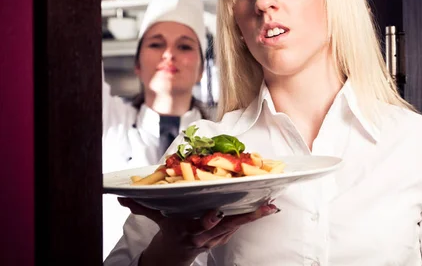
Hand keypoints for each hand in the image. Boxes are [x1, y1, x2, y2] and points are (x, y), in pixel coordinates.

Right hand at [118, 197, 278, 265]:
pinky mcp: (228, 232)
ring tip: (272, 205)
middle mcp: (207, 234)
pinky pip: (243, 223)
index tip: (215, 213)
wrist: (177, 251)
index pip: (200, 226)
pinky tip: (270, 206)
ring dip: (257, 215)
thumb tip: (121, 198)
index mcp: (190, 230)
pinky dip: (256, 215)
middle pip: (228, 226)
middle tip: (263, 206)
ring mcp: (220, 235)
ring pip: (240, 225)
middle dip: (244, 218)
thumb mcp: (157, 219)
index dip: (208, 221)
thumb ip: (142, 207)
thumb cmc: (170, 229)